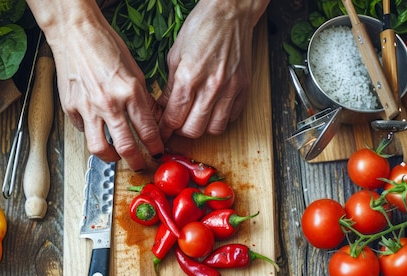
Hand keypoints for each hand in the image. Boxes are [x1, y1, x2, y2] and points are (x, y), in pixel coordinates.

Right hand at [28, 0, 163, 170]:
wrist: (75, 33)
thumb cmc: (105, 46)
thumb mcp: (135, 70)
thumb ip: (142, 98)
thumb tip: (150, 120)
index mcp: (130, 92)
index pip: (147, 130)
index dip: (155, 146)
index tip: (158, 152)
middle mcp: (109, 103)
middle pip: (126, 147)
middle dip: (136, 162)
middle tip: (140, 165)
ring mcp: (87, 108)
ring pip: (99, 148)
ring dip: (111, 158)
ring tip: (116, 156)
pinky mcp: (70, 108)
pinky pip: (83, 131)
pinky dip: (91, 134)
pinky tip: (97, 129)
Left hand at [158, 0, 269, 139]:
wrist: (230, 12)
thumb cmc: (201, 28)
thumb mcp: (175, 55)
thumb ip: (169, 86)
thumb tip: (164, 108)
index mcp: (189, 78)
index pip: (174, 118)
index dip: (165, 130)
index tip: (162, 133)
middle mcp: (211, 87)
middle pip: (193, 130)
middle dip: (182, 131)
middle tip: (178, 124)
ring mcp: (230, 89)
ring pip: (214, 129)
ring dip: (203, 128)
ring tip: (196, 118)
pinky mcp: (244, 88)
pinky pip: (232, 118)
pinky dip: (221, 119)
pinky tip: (213, 109)